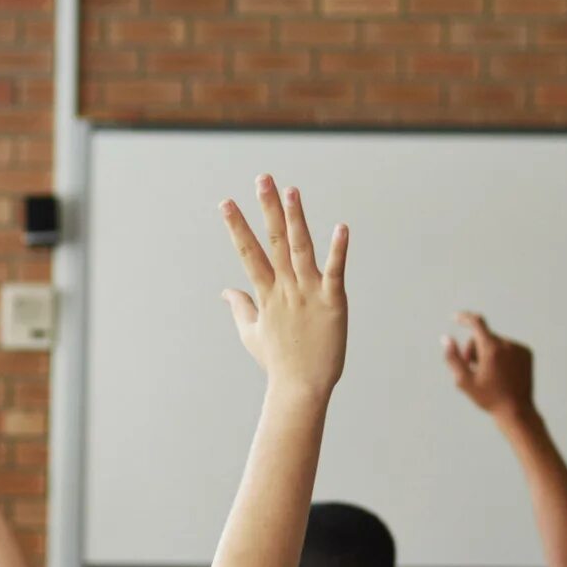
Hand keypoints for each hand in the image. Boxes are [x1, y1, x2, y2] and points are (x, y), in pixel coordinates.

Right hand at [219, 175, 346, 397]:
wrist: (301, 387)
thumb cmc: (278, 363)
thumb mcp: (251, 334)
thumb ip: (240, 307)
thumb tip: (226, 290)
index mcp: (266, 295)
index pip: (249, 253)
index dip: (238, 227)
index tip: (226, 202)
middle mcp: (285, 288)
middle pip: (273, 241)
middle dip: (267, 209)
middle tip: (262, 179)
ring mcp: (309, 293)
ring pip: (300, 249)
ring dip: (296, 218)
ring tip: (291, 190)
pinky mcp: (333, 301)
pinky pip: (335, 270)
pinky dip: (338, 250)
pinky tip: (341, 227)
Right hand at [442, 312, 534, 419]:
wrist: (516, 410)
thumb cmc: (488, 398)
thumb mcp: (464, 381)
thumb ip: (453, 358)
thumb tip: (446, 338)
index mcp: (491, 349)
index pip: (477, 323)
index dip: (464, 317)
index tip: (455, 317)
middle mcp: (507, 344)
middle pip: (483, 336)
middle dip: (473, 348)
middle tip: (470, 367)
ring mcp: (519, 348)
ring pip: (495, 342)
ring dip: (487, 352)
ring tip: (487, 372)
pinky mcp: (527, 353)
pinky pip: (508, 347)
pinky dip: (501, 355)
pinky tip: (500, 372)